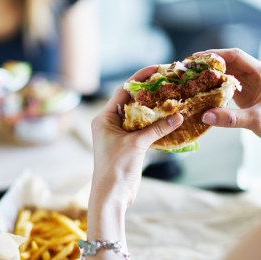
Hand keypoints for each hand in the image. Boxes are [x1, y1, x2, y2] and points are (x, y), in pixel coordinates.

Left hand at [87, 66, 182, 258]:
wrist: (112, 194)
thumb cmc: (116, 168)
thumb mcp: (136, 144)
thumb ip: (157, 129)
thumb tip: (178, 116)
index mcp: (105, 118)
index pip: (123, 91)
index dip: (140, 78)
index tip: (156, 69)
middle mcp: (110, 123)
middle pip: (131, 101)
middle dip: (149, 93)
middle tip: (167, 83)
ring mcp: (119, 134)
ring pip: (138, 115)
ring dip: (153, 109)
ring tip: (171, 98)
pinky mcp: (128, 144)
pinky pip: (142, 129)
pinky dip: (154, 124)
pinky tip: (168, 119)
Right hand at [197, 48, 260, 136]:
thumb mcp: (256, 120)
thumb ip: (232, 118)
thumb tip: (205, 116)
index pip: (236, 56)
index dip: (216, 54)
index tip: (198, 58)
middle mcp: (254, 75)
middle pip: (228, 62)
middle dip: (209, 64)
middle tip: (189, 68)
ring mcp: (248, 84)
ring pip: (226, 73)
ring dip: (210, 75)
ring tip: (192, 77)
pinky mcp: (244, 93)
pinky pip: (226, 85)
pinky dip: (214, 86)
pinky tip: (202, 90)